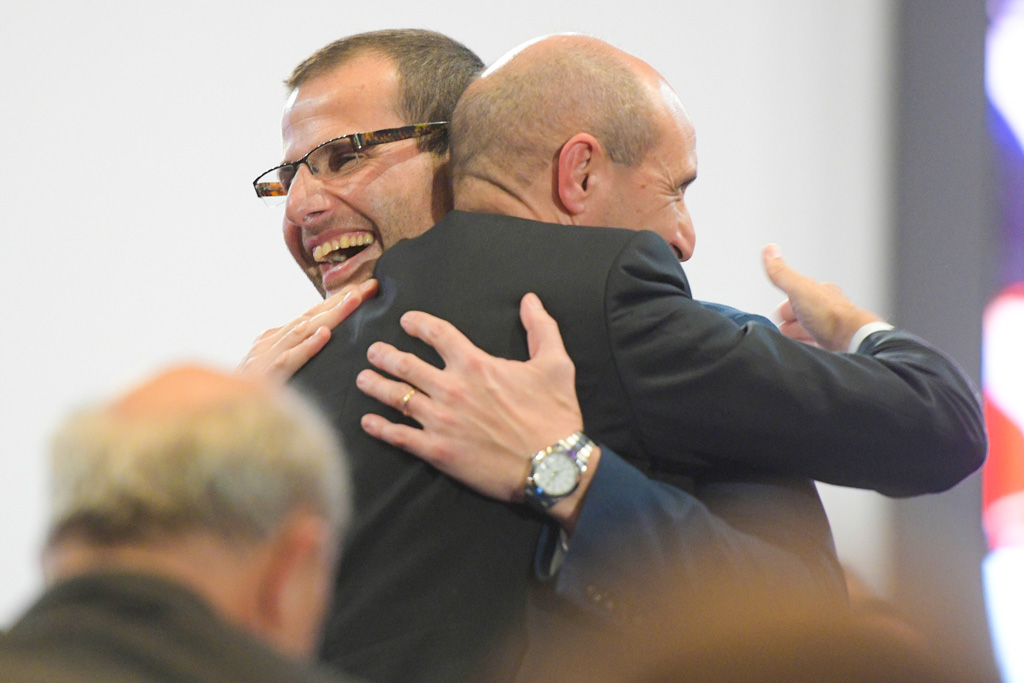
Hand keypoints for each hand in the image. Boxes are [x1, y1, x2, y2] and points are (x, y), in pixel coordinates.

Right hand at [236, 279, 377, 384]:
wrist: (219, 411)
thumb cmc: (252, 394)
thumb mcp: (276, 367)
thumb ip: (296, 352)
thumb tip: (326, 338)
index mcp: (277, 337)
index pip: (315, 314)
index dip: (341, 300)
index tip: (368, 289)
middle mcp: (272, 340)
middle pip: (314, 316)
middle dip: (344, 300)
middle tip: (371, 286)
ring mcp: (268, 356)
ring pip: (304, 330)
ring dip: (331, 314)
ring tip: (354, 300)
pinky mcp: (265, 376)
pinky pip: (289, 360)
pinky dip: (307, 347)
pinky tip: (323, 336)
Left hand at [357, 293, 596, 527]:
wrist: (553, 466)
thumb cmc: (555, 415)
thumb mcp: (557, 364)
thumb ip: (541, 328)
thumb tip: (530, 300)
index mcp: (476, 364)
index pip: (438, 334)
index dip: (418, 324)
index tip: (406, 321)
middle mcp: (453, 388)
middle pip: (407, 365)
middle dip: (385, 355)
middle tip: (373, 351)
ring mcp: (442, 421)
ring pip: (397, 397)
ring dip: (375, 385)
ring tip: (363, 378)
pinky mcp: (438, 451)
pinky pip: (400, 436)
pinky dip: (380, 428)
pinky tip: (367, 421)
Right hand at [762, 245, 881, 351]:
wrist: (852, 339)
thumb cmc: (830, 315)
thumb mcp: (799, 289)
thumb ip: (782, 273)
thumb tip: (770, 249)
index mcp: (818, 292)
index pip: (795, 297)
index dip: (783, 308)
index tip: (778, 317)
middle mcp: (827, 308)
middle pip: (803, 314)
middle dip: (790, 323)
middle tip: (783, 331)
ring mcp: (833, 327)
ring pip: (810, 330)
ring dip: (799, 336)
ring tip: (792, 343)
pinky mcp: (836, 345)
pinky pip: (818, 345)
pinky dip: (809, 347)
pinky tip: (805, 350)